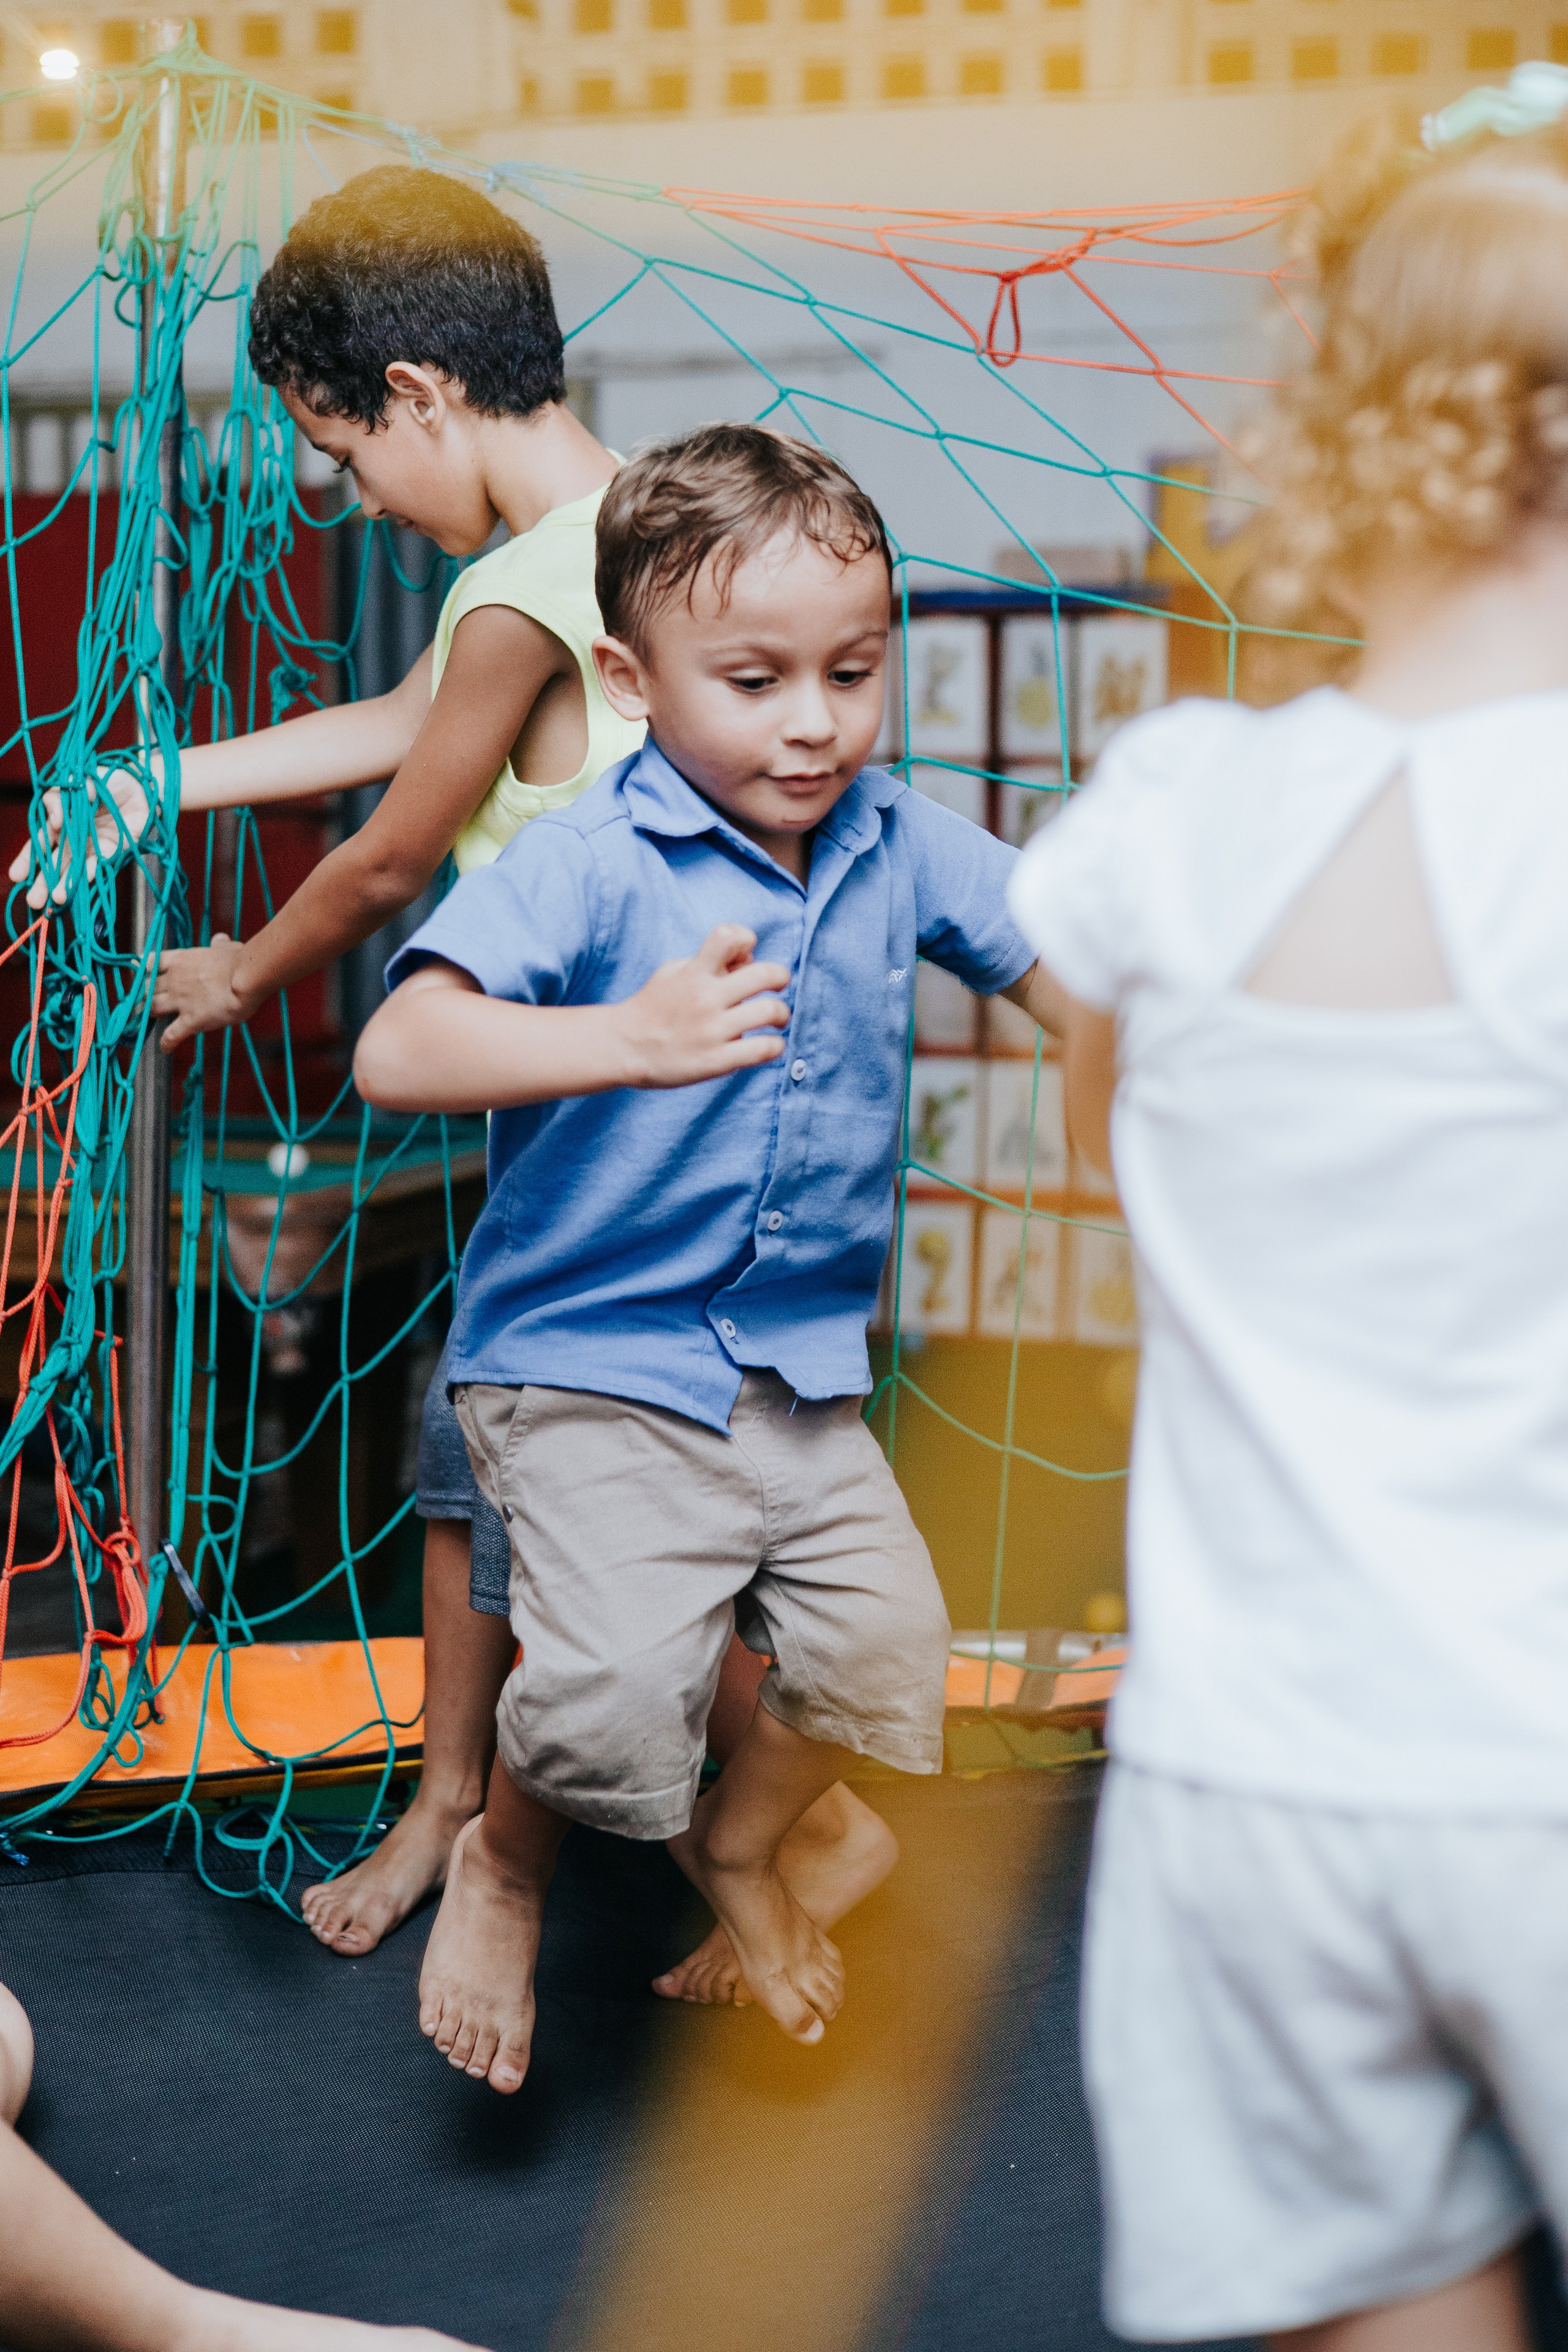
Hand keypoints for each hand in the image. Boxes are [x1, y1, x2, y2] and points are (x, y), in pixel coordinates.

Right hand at [8, 768, 150, 909]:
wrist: (140, 785)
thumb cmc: (105, 780)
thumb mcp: (78, 782)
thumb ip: (63, 799)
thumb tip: (54, 821)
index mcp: (60, 822)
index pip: (39, 844)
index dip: (27, 861)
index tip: (15, 876)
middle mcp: (73, 839)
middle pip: (54, 865)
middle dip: (43, 883)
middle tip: (33, 901)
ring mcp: (92, 848)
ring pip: (74, 870)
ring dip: (64, 885)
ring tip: (56, 900)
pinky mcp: (112, 852)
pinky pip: (98, 865)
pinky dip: (90, 873)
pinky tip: (79, 883)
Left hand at [153, 935, 246, 1050]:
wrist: (247, 977)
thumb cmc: (240, 961)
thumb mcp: (227, 948)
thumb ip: (219, 946)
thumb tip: (219, 939)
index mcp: (181, 960)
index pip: (151, 962)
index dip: (146, 970)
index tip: (146, 974)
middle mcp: (175, 979)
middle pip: (147, 987)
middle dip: (146, 994)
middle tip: (149, 1000)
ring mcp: (180, 1000)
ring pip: (152, 1008)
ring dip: (150, 1014)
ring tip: (152, 1020)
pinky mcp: (190, 1020)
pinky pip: (171, 1035)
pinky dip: (166, 1043)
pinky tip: (165, 1049)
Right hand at [611, 924, 789, 1087]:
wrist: (624, 1047)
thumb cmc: (653, 1006)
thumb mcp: (674, 972)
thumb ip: (710, 961)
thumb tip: (750, 958)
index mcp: (694, 972)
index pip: (729, 937)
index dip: (746, 939)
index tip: (745, 956)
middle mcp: (705, 998)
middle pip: (765, 975)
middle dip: (781, 977)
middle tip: (779, 986)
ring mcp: (712, 1031)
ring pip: (771, 1012)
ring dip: (782, 1014)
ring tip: (777, 1019)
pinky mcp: (716, 1061)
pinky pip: (762, 1049)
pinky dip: (775, 1046)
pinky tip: (769, 1045)